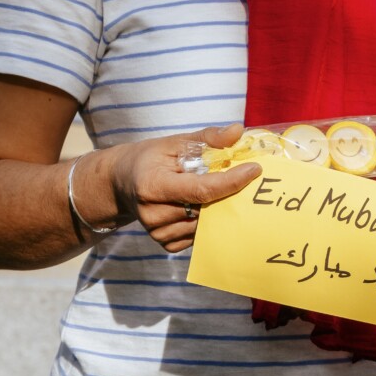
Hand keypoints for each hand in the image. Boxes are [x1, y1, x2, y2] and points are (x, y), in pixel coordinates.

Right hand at [102, 124, 260, 252]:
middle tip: (244, 177)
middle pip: (206, 207)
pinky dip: (205, 220)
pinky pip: (197, 235)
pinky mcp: (165, 243)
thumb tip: (237, 131)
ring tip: (218, 190)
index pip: (202, 189)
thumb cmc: (150, 158)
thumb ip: (207, 138)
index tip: (254, 170)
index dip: (232, 181)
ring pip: (204, 223)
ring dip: (218, 207)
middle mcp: (153, 213)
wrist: (121, 183)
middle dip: (229, 193)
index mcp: (153, 185)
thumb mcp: (175, 142)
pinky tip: (201, 205)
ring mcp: (158, 232)